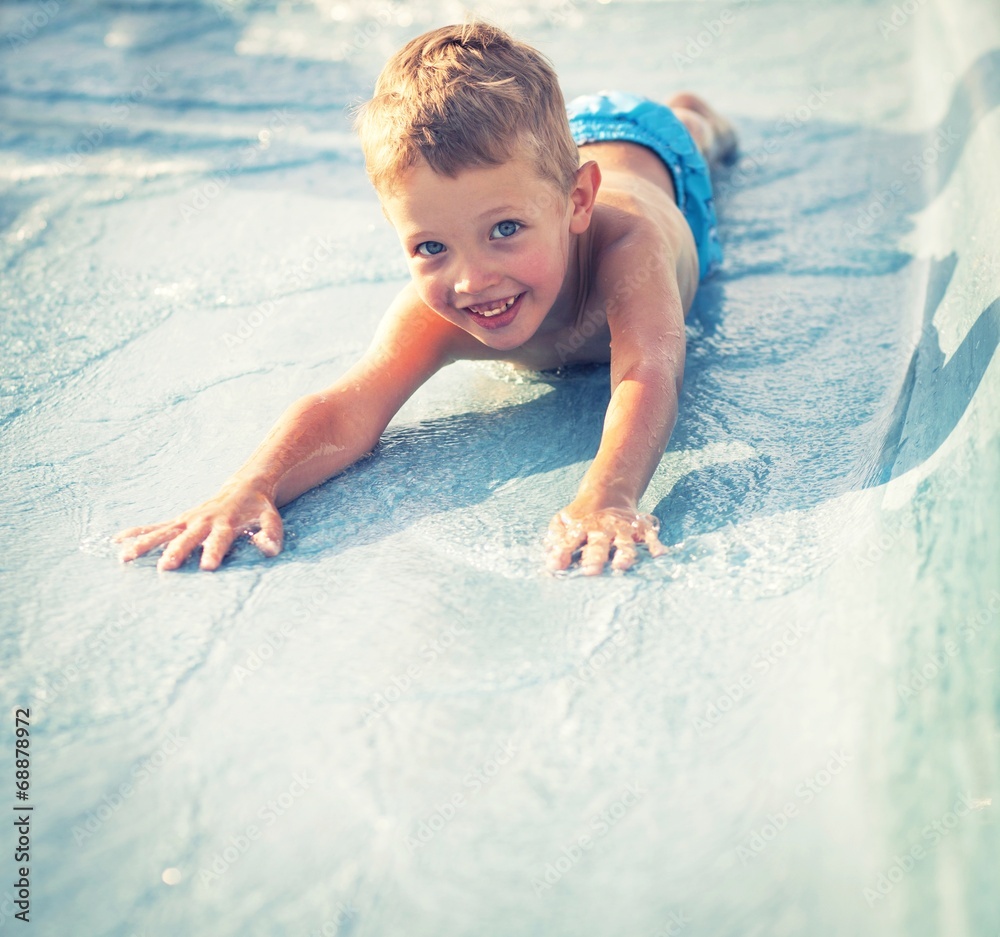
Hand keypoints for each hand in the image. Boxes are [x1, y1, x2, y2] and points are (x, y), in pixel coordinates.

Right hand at [113, 482, 283, 571]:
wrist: (244, 488)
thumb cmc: (258, 509)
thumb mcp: (270, 519)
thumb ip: (271, 534)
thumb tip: (268, 549)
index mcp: (226, 523)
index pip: (220, 539)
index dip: (214, 551)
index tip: (207, 567)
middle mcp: (203, 522)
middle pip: (187, 538)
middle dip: (176, 552)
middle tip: (165, 568)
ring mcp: (188, 520)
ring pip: (163, 532)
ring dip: (145, 544)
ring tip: (125, 558)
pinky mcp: (179, 520)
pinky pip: (155, 526)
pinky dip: (137, 531)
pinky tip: (117, 540)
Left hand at [545, 503, 666, 574]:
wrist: (608, 493)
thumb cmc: (581, 516)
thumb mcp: (563, 520)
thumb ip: (555, 537)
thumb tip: (549, 557)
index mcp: (581, 527)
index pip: (569, 541)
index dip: (562, 553)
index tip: (556, 566)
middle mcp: (602, 529)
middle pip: (598, 544)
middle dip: (594, 558)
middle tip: (590, 572)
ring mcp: (622, 528)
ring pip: (624, 543)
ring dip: (624, 554)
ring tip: (622, 565)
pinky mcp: (640, 528)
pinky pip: (650, 536)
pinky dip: (655, 545)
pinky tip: (660, 555)